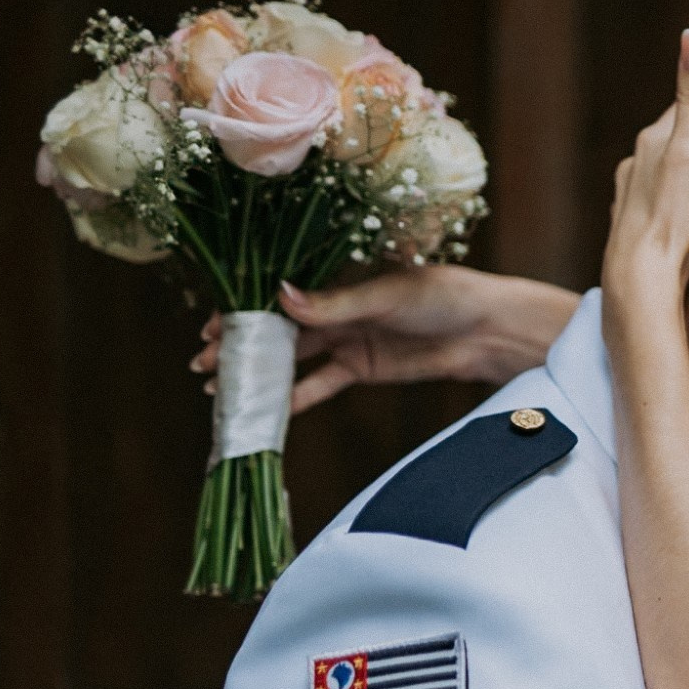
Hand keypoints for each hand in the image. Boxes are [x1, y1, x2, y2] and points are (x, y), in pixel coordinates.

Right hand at [191, 268, 579, 413]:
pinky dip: (294, 397)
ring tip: (218, 389)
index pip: (278, 295)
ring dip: (259, 373)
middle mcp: (336, 307)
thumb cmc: (443, 295)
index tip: (210, 329)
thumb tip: (280, 297)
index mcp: (338, 277)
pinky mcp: (362, 368)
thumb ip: (335, 303)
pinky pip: (320, 384)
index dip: (243, 311)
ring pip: (292, 359)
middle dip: (241, 345)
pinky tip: (266, 411)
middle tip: (200, 364)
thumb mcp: (387, 295)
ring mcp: (346, 338)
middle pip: (277, 329)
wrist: (487, 329)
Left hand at [602, 30, 688, 315]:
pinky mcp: (634, 228)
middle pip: (674, 140)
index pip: (686, 107)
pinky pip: (659, 204)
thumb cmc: (673, 217)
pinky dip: (674, 202)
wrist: (643, 280)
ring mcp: (632, 197)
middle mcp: (636, 164)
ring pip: (665, 173)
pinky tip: (687, 217)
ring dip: (686, 173)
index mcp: (652, 141)